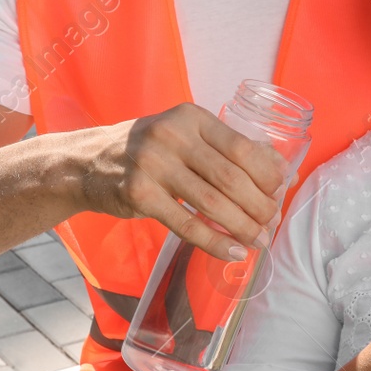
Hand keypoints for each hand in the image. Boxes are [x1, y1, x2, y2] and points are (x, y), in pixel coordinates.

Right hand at [80, 103, 290, 259]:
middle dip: (260, 205)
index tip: (281, 193)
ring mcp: (152, 165)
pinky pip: (186, 225)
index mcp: (191, 117)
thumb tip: (283, 172)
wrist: (87, 162)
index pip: (242, 147)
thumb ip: (228, 148)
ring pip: (212, 203)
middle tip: (272, 223)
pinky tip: (234, 252)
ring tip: (259, 241)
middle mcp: (172, 136)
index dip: (268, 174)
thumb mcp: (185, 135)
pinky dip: (215, 243)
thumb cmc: (149, 150)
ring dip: (242, 227)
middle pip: (231, 178)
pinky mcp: (138, 195)